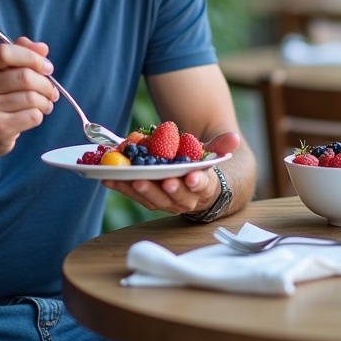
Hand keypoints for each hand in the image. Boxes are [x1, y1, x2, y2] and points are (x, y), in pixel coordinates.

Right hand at [0, 36, 59, 162]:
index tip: (47, 67)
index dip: (32, 57)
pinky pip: (33, 116)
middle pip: (25, 77)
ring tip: (45, 103)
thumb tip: (42, 48)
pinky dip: (40, 114)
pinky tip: (36, 115)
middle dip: (46, 84)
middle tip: (51, 90)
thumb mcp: (0, 72)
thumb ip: (21, 54)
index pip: (5, 52)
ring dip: (46, 101)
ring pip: (32, 98)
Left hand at [101, 132, 240, 213]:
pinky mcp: (148, 199)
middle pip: (174, 197)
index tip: (192, 176)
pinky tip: (106, 179)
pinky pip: (134, 194)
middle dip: (163, 189)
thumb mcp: (213, 155)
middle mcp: (185, 200)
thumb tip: (234, 138)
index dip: (197, 183)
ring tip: (126, 178)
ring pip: (152, 199)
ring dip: (138, 189)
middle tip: (155, 180)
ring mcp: (165, 202)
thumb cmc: (202, 168)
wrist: (195, 186)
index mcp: (204, 188)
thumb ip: (222, 146)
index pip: (202, 186)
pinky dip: (121, 187)